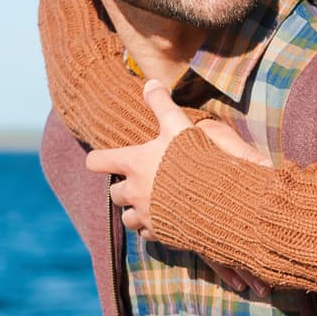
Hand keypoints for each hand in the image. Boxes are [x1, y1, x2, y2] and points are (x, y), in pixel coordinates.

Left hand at [86, 80, 272, 295]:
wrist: (218, 200)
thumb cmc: (196, 160)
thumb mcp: (179, 126)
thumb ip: (162, 104)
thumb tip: (149, 82)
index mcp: (135, 164)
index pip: (98, 162)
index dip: (98, 159)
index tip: (101, 159)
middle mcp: (135, 192)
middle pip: (114, 194)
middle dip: (123, 188)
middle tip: (138, 181)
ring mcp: (147, 216)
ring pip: (128, 218)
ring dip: (135, 211)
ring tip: (150, 203)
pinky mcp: (162, 233)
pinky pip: (147, 234)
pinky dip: (152, 226)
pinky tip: (166, 218)